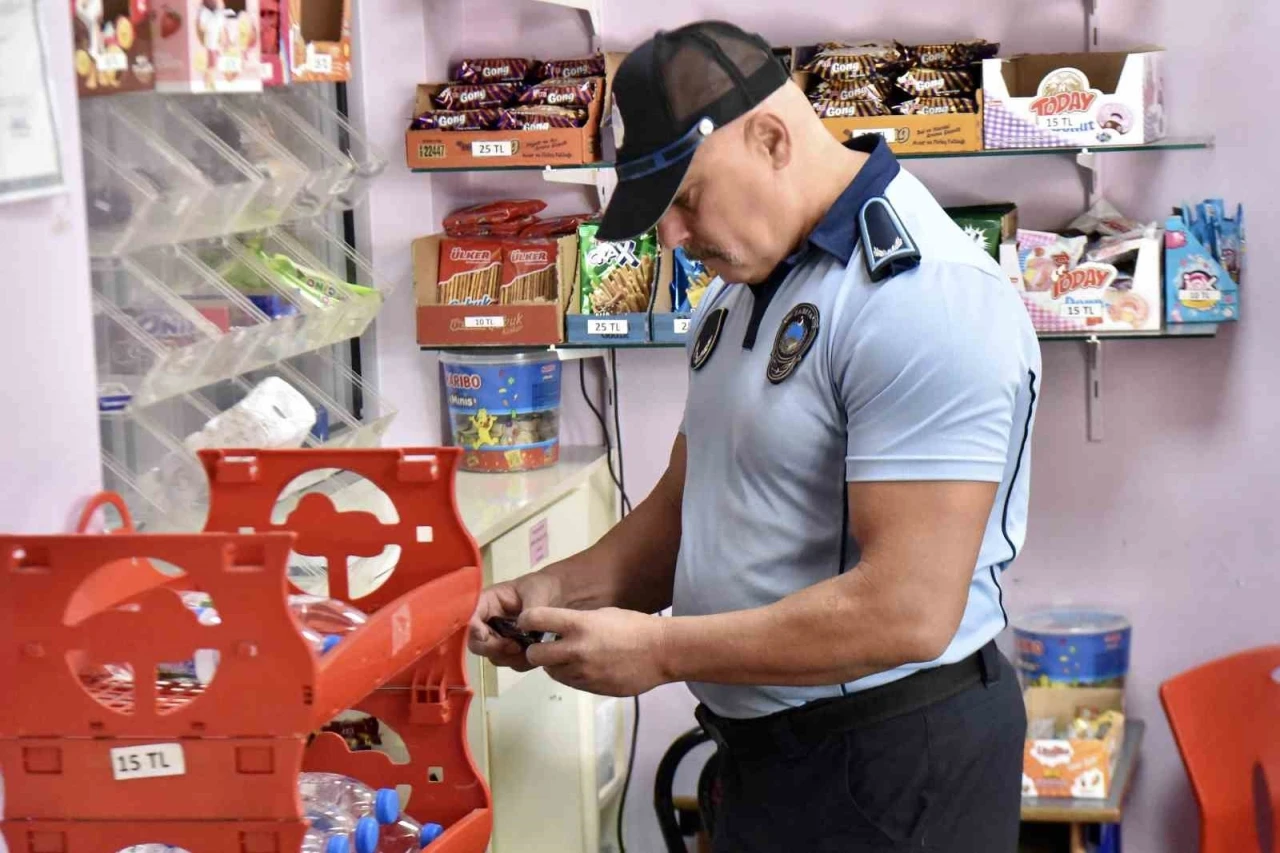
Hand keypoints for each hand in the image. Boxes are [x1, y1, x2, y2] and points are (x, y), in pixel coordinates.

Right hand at [467, 572, 561, 671]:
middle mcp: (488, 622)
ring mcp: (498, 638)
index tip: (484, 635)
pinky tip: (537, 653)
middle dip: (494, 648)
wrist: (559, 596)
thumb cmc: (542, 587)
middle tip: (515, 646)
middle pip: (476, 643)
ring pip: (493, 656)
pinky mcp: (511, 650)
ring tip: (531, 648)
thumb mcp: (536, 592)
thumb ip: (528, 609)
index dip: (471, 628)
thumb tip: (520, 627)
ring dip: (511, 657)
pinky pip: (510, 662)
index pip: (469, 616)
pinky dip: (522, 662)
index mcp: (487, 602)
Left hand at [520, 607, 670, 696]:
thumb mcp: (602, 614)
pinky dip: (572, 675)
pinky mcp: (592, 689)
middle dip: (535, 651)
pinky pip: (570, 682)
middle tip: (544, 646)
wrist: (662, 652)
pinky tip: (588, 666)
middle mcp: (576, 650)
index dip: (526, 621)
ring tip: (572, 656)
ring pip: (552, 672)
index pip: (535, 619)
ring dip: (555, 664)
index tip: (527, 622)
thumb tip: (555, 632)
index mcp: (579, 625)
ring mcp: (583, 673)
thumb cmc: (634, 627)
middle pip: (534, 655)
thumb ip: (576, 623)